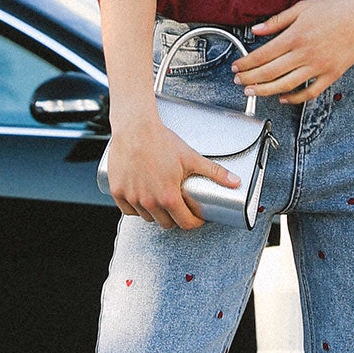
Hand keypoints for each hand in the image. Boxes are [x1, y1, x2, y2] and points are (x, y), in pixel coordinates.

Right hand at [105, 112, 239, 230]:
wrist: (135, 128)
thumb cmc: (161, 141)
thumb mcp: (191, 158)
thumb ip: (214, 172)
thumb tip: (235, 182)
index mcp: (168, 197)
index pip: (185, 223)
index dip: (194, 222)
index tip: (196, 217)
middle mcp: (149, 201)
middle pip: (166, 224)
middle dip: (175, 218)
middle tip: (180, 208)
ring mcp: (132, 197)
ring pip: (147, 218)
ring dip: (156, 214)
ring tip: (162, 201)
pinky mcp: (117, 191)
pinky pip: (128, 210)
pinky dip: (136, 208)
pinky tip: (143, 199)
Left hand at [233, 0, 353, 105]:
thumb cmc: (335, 9)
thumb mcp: (302, 8)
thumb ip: (277, 21)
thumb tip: (256, 30)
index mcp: (295, 36)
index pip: (263, 55)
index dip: (246, 63)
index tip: (237, 67)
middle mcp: (305, 54)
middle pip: (270, 72)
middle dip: (250, 79)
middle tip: (239, 82)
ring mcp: (318, 66)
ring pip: (286, 85)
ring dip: (266, 91)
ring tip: (253, 92)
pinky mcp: (331, 75)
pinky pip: (310, 93)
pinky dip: (294, 98)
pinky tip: (283, 98)